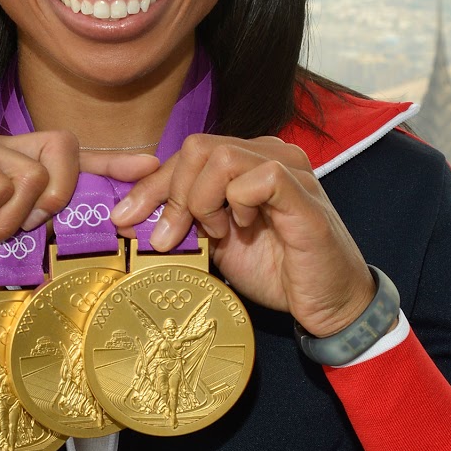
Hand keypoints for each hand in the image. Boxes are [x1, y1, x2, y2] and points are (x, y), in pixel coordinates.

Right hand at [0, 131, 157, 318]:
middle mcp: (2, 150)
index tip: (150, 166)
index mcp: (21, 171)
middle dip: (58, 197)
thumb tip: (108, 239)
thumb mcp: (19, 255)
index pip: (76, 158)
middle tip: (21, 231)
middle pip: (65, 149)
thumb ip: (55, 238)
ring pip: (32, 175)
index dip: (113, 162)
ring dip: (9, 221)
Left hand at [109, 134, 378, 335]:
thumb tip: (129, 217)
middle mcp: (269, 154)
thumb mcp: (216, 243)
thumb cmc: (275, 271)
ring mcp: (289, 169)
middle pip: (197, 147)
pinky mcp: (303, 194)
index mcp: (246, 161)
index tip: (123, 219)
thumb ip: (184, 221)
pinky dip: (237, 203)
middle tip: (169, 237)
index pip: (187, 155)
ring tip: (216, 233)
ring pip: (221, 156)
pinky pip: (258, 177)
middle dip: (170, 194)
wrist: (326, 303)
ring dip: (202, 200)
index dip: (150, 185)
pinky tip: (243, 229)